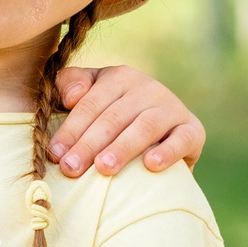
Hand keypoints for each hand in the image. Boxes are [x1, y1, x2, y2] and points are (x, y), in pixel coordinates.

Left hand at [51, 65, 203, 175]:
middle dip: (89, 144)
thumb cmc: (112, 117)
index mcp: (119, 77)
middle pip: (113, 118)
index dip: (71, 129)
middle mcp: (147, 88)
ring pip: (144, 127)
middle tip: (71, 169)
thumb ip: (70, 86)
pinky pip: (182, 139)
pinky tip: (150, 165)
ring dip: (122, 148)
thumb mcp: (89, 97)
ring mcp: (172, 107)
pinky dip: (167, 151)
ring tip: (103, 168)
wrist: (161, 134)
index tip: (54, 154)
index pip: (90, 104)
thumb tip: (70, 96)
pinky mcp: (193, 130)